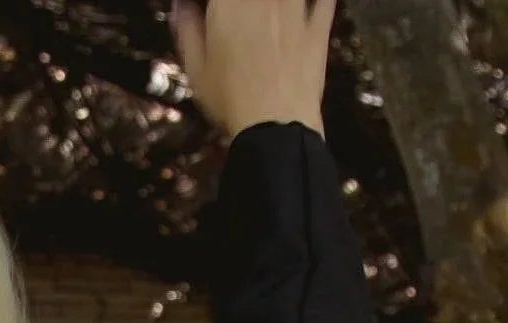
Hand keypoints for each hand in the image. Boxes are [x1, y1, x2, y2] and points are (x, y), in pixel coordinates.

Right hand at [171, 0, 335, 140]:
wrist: (274, 125)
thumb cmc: (229, 100)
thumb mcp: (195, 70)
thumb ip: (187, 29)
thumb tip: (181, 6)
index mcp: (229, 3)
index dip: (221, 3)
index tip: (217, 10)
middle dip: (246, 3)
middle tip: (242, 12)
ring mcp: (295, 9)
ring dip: (279, 2)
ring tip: (270, 11)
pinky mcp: (317, 29)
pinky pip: (325, 2)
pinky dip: (321, 1)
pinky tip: (314, 3)